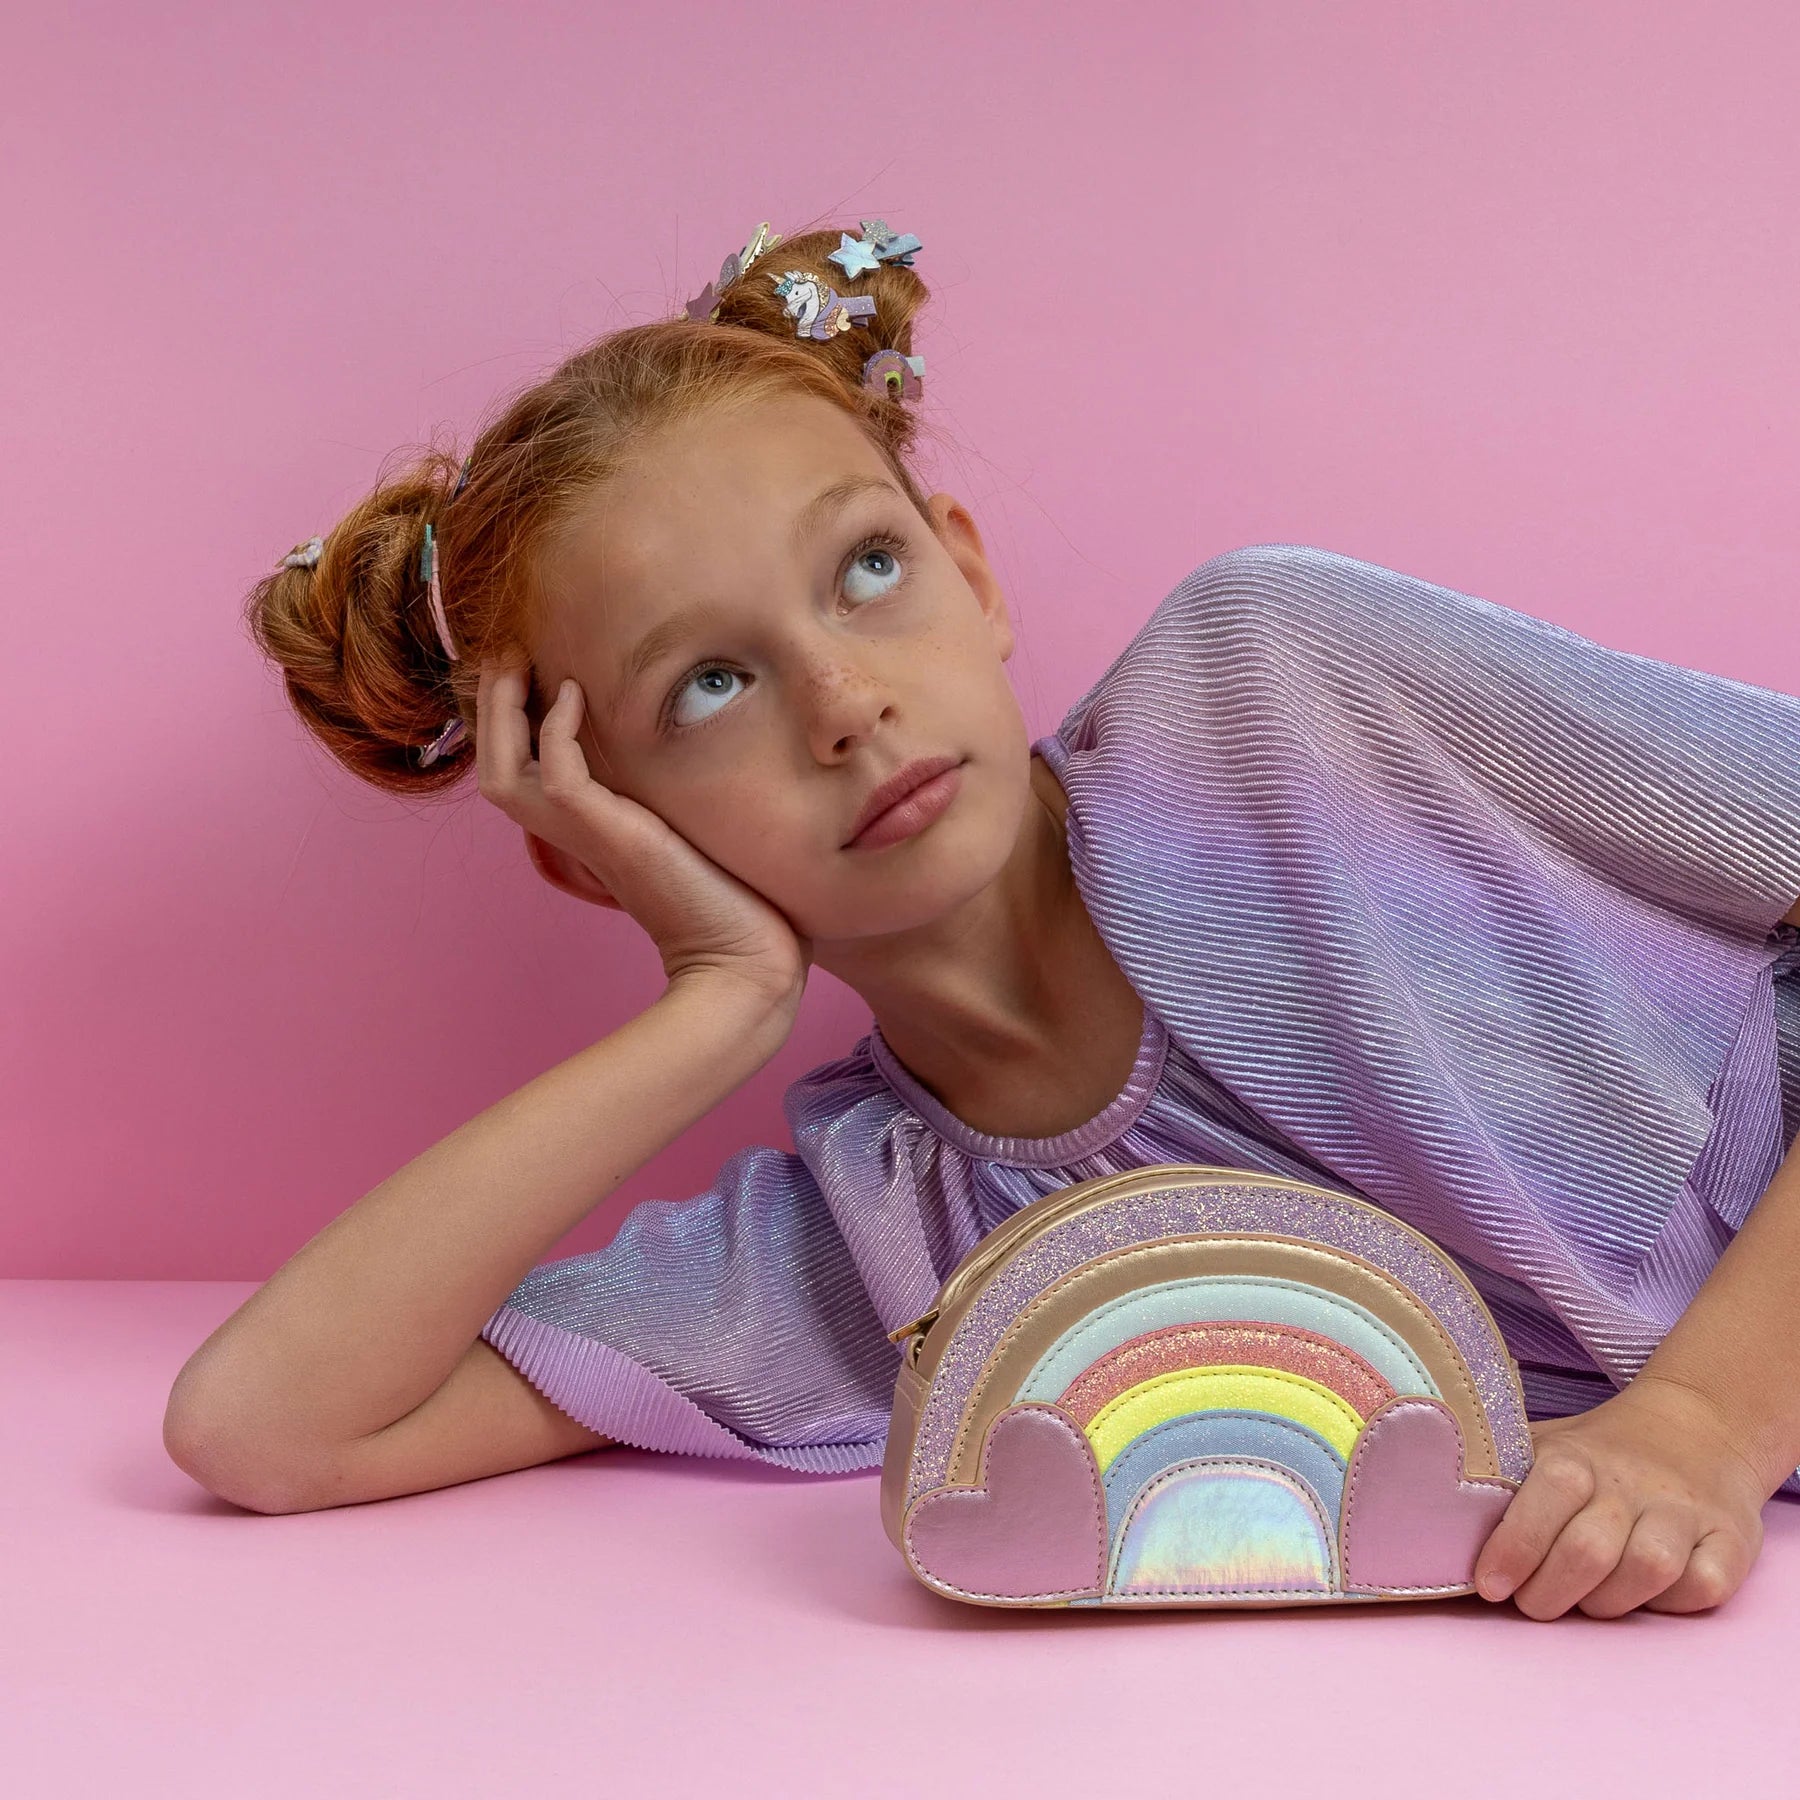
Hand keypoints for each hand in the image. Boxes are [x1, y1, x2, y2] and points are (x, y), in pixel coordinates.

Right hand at [475, 660, 813, 1003]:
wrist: (749, 964)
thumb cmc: (738, 907)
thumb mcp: (695, 835)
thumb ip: (675, 804)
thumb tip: (694, 759)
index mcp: (589, 835)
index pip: (524, 774)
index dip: (513, 725)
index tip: (533, 670)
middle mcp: (577, 838)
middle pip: (496, 768)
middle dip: (491, 706)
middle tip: (504, 652)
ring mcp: (589, 839)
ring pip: (504, 772)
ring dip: (502, 711)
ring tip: (516, 660)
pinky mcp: (613, 838)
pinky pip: (559, 773)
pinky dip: (557, 729)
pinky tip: (578, 695)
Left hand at [1471, 1374, 1768, 1619]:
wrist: (1695, 1429)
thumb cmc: (1597, 1454)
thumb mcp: (1543, 1446)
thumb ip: (1495, 1472)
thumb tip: (1427, 1503)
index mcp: (1577, 1457)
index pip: (1545, 1497)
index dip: (1514, 1546)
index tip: (1490, 1585)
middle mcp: (1632, 1482)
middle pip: (1590, 1549)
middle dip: (1550, 1592)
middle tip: (1532, 1603)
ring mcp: (1684, 1511)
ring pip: (1649, 1570)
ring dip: (1609, 1602)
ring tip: (1587, 1600)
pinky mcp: (1730, 1540)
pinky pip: (1704, 1586)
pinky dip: (1673, 1603)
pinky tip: (1647, 1596)